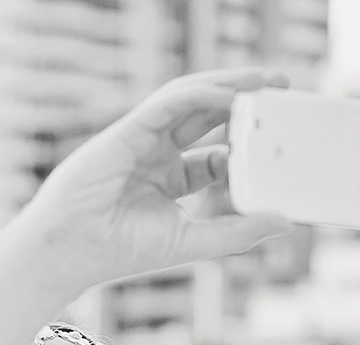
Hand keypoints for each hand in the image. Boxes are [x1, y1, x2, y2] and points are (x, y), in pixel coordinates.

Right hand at [17, 68, 293, 290]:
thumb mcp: (193, 241)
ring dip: (229, 85)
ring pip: (192, 99)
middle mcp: (158, 154)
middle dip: (245, 99)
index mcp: (168, 180)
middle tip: (283, 87)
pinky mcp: (130, 129)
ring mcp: (143, 138)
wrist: (73, 249)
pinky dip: (202, 93)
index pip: (215, 155)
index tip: (279, 142)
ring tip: (265, 80)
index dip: (246, 146)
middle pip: (208, 116)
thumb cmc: (120, 250)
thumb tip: (286, 222)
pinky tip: (230, 94)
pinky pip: (171, 101)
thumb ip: (238, 232)